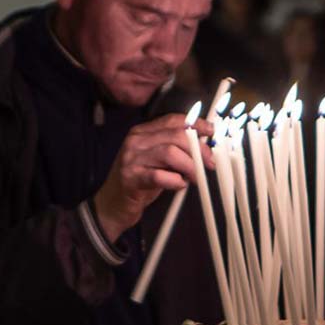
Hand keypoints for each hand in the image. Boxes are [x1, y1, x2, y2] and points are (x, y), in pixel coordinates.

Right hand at [93, 114, 214, 242]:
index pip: (173, 120)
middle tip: (209, 164)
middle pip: (176, 135)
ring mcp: (131, 159)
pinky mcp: (131, 178)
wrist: (112, 204)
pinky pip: (159, 176)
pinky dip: (175, 181)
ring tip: (195, 177)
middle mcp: (135, 141)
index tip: (211, 132)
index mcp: (142, 132)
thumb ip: (176, 149)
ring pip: (170, 153)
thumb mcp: (158, 160)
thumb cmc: (140, 181)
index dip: (196, 124)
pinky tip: (179, 185)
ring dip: (190, 166)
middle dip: (198, 149)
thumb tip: (205, 144)